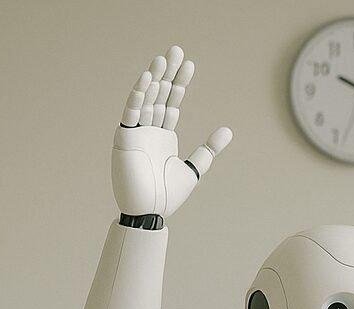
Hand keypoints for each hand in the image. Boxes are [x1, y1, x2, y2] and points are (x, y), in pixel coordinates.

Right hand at [112, 46, 230, 219]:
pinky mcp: (125, 138)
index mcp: (164, 134)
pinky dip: (137, 97)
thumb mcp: (194, 169)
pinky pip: (130, 113)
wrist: (151, 212)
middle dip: (168, 73)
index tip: (190, 64)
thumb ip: (209, 149)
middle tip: (176, 50)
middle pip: (160, 94)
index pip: (173, 101)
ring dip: (153, 79)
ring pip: (145, 99)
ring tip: (162, 59)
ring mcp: (136, 132)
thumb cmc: (168, 194)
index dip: (180, 83)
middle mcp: (149, 129)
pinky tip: (146, 81)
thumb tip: (228, 130)